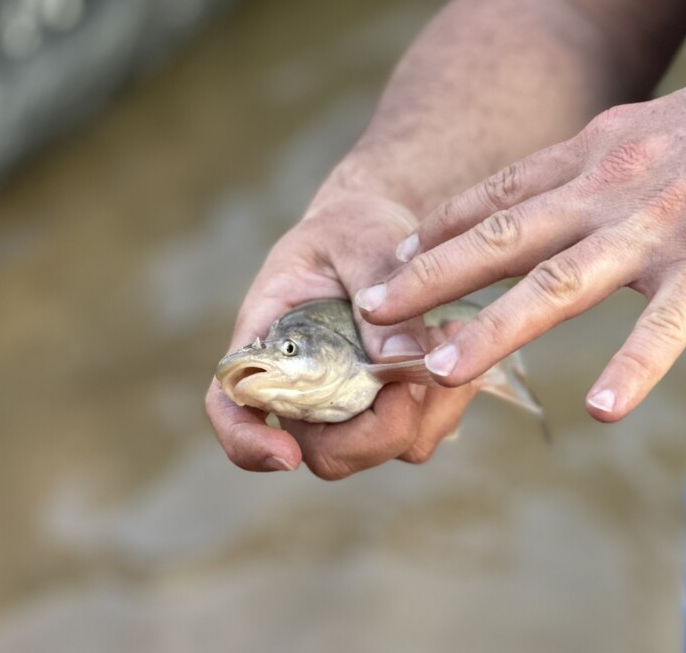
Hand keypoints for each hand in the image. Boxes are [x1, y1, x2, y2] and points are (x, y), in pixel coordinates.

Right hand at [205, 189, 478, 478]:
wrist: (383, 232)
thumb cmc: (351, 230)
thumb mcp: (358, 238)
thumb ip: (374, 284)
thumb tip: (399, 357)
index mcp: (267, 344)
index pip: (232, 408)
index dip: (247, 443)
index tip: (284, 456)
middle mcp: (303, 389)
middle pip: (324, 452)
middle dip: (374, 432)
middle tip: (411, 377)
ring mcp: (351, 406)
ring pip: (384, 448)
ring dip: (422, 408)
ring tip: (443, 333)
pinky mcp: (394, 409)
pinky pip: (423, 431)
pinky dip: (447, 398)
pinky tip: (453, 340)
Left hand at [357, 50, 685, 421]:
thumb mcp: (640, 136)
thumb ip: (587, 168)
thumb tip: (539, 192)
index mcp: (589, 158)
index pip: (495, 196)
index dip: (436, 230)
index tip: (386, 261)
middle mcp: (607, 188)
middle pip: (502, 238)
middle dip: (431, 279)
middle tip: (372, 315)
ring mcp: (655, 225)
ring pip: (561, 284)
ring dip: (496, 328)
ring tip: (444, 371)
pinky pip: (667, 322)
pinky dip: (635, 365)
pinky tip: (603, 409)